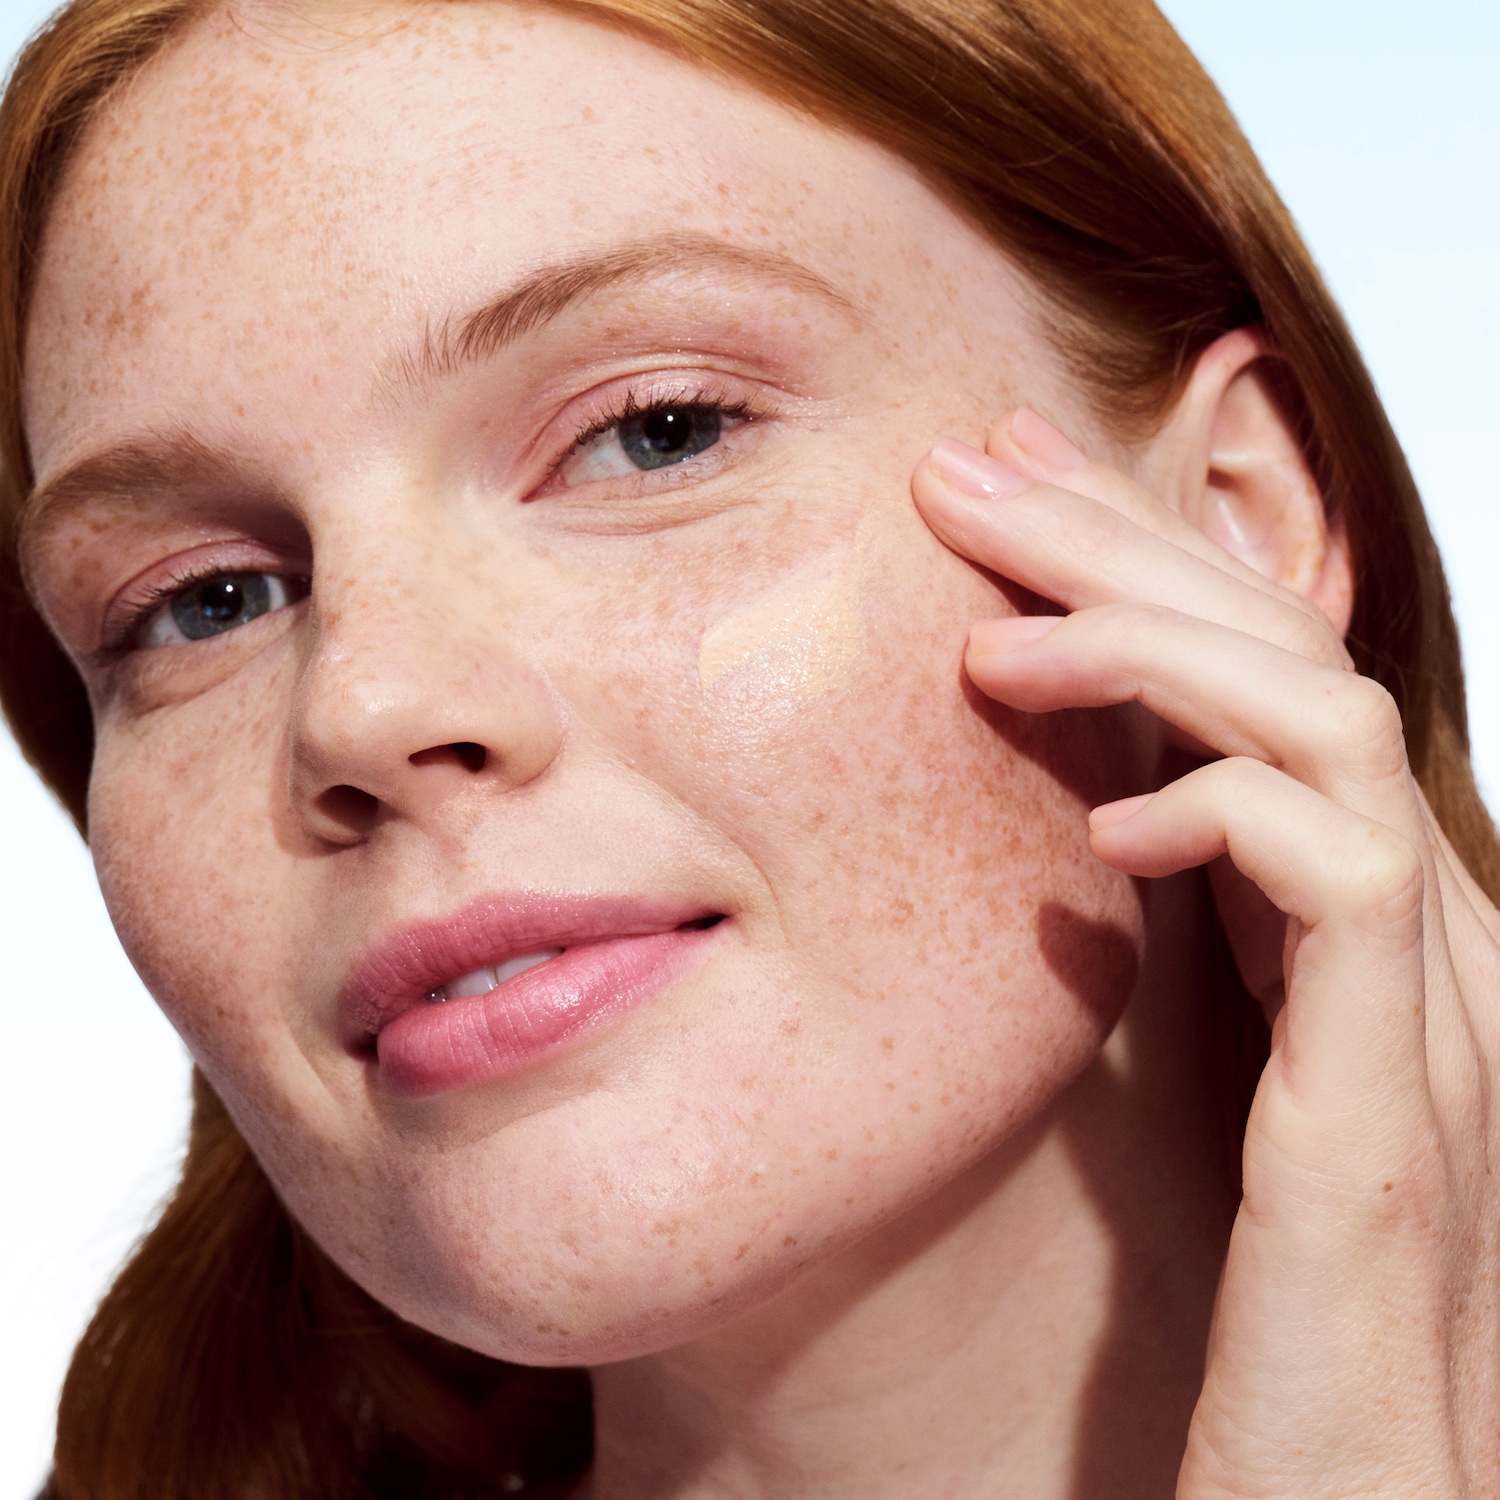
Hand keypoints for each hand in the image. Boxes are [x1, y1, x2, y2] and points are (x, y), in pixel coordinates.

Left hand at [912, 409, 1499, 1497]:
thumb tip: (1085, 814)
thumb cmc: (1261, 1303)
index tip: (1004, 485)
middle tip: (968, 469)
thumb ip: (1178, 936)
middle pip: (1283, 649)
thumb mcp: (1206, 1064)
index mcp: (1345, 912)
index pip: (1250, 667)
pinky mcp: (1390, 1111)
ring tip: (992, 639)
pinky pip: (1339, 885)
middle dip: (1122, 541)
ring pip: (1319, 720)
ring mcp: (1426, 1009)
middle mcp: (1410, 927)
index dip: (1132, 554)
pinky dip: (1219, 812)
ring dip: (1151, 646)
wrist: (1343, 1497)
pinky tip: (1099, 827)